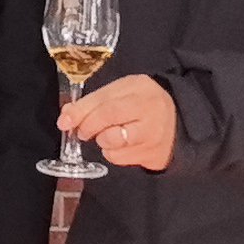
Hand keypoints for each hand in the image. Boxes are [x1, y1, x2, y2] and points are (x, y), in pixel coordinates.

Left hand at [58, 72, 178, 170]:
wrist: (178, 124)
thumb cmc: (143, 106)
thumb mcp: (122, 94)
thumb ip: (95, 102)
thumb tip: (67, 116)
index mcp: (139, 86)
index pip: (105, 98)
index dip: (80, 110)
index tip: (64, 121)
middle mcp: (149, 107)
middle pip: (109, 116)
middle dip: (88, 126)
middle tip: (83, 132)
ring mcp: (153, 132)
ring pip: (113, 140)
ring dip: (102, 141)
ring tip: (106, 137)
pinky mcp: (153, 153)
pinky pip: (119, 158)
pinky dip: (113, 154)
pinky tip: (121, 146)